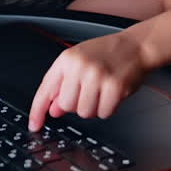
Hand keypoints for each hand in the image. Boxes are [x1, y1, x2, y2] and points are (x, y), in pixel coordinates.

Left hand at [28, 30, 152, 130]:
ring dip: (93, 107)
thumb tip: (53, 109)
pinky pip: (103, 113)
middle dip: (77, 104)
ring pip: (84, 112)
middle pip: (67, 106)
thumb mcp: (79, 62)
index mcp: (67, 59)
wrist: (135, 46)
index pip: (46, 89)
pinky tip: (112, 93)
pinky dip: (108, 108)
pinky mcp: (114, 87)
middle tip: (89, 90)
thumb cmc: (106, 53)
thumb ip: (63, 85)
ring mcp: (97, 76)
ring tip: (101, 90)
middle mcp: (80, 66)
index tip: (34, 125)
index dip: (37, 110)